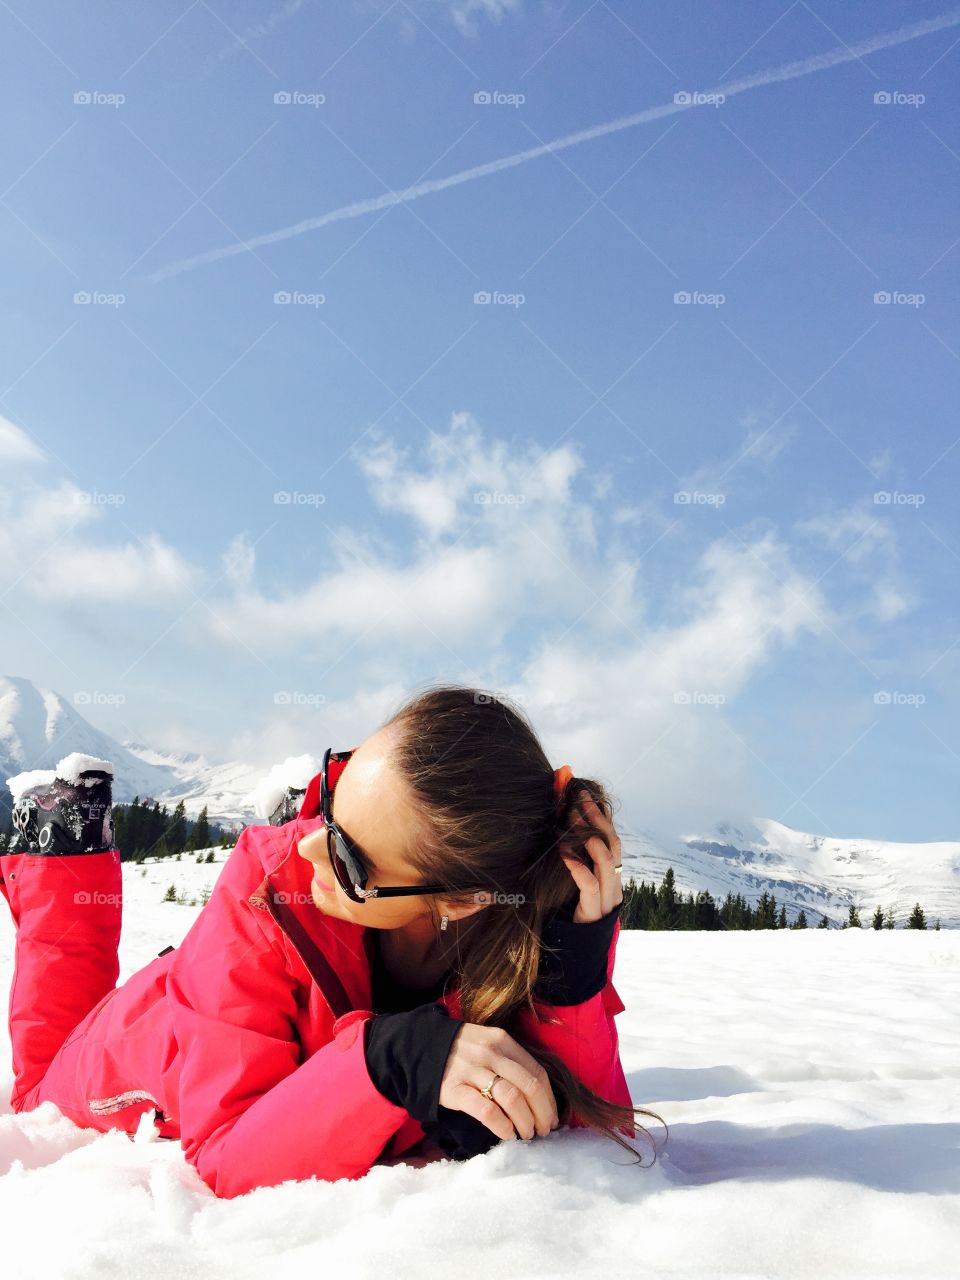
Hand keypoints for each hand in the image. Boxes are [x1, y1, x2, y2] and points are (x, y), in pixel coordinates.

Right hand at [438, 1022, 559, 1140]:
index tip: (552, 1118)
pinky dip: (502, 1125)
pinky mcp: (454, 1089)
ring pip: (512, 1098)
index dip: (549, 1099)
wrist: (419, 1047)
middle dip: (542, 1114)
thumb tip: (538, 1095)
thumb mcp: (487, 1044)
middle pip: (529, 1086)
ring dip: (525, 1122)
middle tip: (543, 1131)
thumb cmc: (460, 1051)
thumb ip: (510, 1061)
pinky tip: (507, 1134)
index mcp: (502, 1041)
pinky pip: (486, 1110)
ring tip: (527, 1135)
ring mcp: (472, 1070)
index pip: (536, 1072)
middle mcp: (490, 1053)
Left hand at [559, 792, 622, 922]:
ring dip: (590, 837)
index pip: (612, 838)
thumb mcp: (577, 878)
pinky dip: (577, 865)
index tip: (584, 795)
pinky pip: (589, 884)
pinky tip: (563, 852)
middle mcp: (614, 882)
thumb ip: (576, 856)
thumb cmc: (574, 907)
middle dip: (597, 819)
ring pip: (608, 861)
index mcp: (613, 873)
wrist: (578, 947)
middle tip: (579, 799)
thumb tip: (562, 823)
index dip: (601, 816)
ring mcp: (607, 897)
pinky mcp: (594, 910)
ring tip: (573, 819)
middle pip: (614, 843)